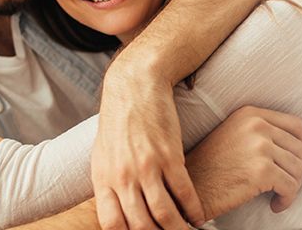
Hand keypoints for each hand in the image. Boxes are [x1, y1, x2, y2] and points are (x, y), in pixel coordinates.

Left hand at [91, 75, 203, 229]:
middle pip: (141, 226)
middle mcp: (123, 177)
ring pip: (165, 214)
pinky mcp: (169, 155)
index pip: (112, 225)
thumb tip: (118, 214)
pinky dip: (194, 210)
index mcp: (103, 179)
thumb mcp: (103, 156)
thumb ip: (109, 185)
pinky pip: (184, 193)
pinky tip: (199, 216)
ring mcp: (146, 167)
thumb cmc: (118, 122)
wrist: (134, 86)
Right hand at [183, 106, 301, 217]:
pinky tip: (275, 205)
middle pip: (300, 147)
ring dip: (292, 186)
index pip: (295, 124)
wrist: (191, 188)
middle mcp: (256, 125)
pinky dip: (287, 199)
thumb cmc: (211, 167)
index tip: (300, 162)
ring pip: (298, 168)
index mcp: (250, 114)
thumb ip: (261, 132)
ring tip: (279, 195)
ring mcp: (260, 147)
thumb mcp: (234, 136)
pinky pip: (291, 186)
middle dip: (298, 170)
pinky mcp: (262, 171)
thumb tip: (299, 146)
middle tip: (288, 183)